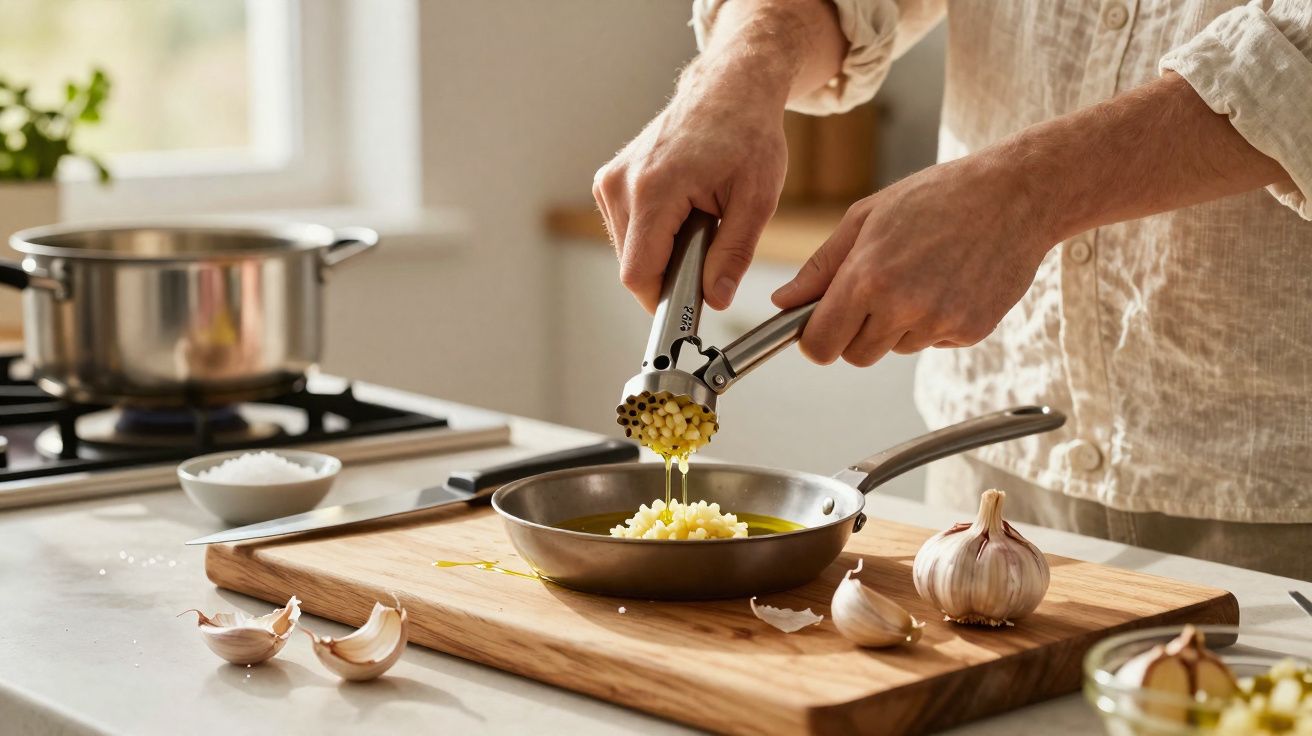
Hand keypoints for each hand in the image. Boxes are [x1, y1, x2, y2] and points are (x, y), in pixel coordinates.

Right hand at [593, 58, 788, 312]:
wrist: (728, 89)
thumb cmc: (747, 134)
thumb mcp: (757, 199)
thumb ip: (733, 255)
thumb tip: (715, 299)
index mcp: (654, 188)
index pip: (638, 273)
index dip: (662, 301)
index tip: (688, 313)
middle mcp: (621, 184)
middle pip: (633, 266)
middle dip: (670, 274)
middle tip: (710, 251)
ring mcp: (610, 181)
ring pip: (628, 251)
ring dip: (663, 253)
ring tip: (699, 222)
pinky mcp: (609, 181)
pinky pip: (627, 231)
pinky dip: (655, 235)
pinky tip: (683, 211)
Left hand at [771, 149, 1054, 365]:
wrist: (1015, 194)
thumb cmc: (936, 197)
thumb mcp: (866, 218)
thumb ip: (821, 267)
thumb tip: (783, 302)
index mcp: (868, 277)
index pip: (821, 345)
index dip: (815, 340)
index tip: (820, 328)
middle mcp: (903, 306)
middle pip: (856, 356)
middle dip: (855, 333)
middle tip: (875, 292)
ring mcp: (940, 323)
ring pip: (896, 349)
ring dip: (898, 325)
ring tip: (920, 275)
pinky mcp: (971, 331)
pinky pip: (933, 342)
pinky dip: (934, 323)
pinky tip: (948, 281)